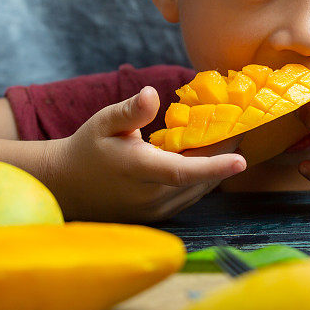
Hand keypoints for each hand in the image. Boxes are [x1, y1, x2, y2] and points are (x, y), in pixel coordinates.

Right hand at [46, 86, 245, 221]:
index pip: (182, 171)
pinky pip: (190, 196)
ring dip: (217, 168)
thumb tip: (152, 94)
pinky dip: (204, 177)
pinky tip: (210, 157)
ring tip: (231, 139)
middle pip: (199, 179)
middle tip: (242, 128)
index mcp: (137, 170)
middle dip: (224, 155)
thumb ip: (130, 111)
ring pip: (199, 190)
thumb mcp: (104, 122)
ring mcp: (156, 211)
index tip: (242, 161)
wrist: (68, 185)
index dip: (214, 166)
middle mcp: (150, 197)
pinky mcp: (159, 216)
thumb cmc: (88, 148)